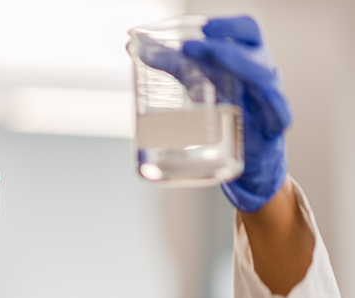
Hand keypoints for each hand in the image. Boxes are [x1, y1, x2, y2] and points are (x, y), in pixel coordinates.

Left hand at [181, 16, 291, 211]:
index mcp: (245, 57)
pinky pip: (280, 111)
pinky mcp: (275, 123)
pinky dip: (274, 105)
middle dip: (223, 45)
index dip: (228, 25)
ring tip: (215, 61)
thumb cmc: (226, 110)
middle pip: (254, 48)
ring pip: (264, 75)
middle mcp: (262, 71)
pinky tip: (265, 99)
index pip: (246, 30)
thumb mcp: (200, 84)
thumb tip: (134, 49)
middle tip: (190, 47)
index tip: (202, 27)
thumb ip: (173, 65)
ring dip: (240, 66)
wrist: (249, 154)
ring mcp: (270, 96)